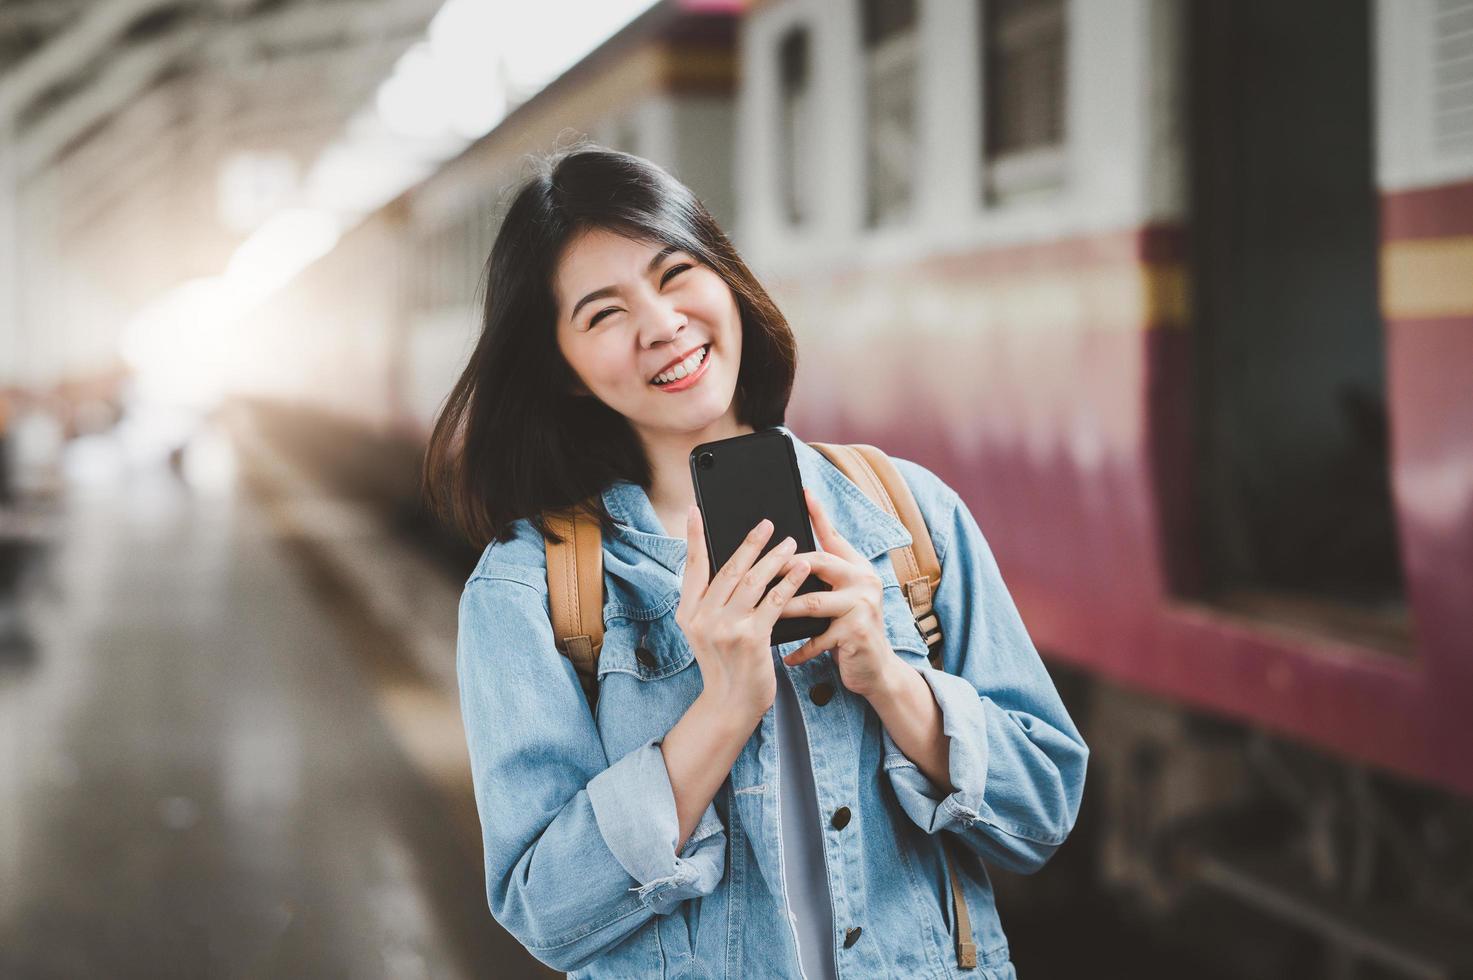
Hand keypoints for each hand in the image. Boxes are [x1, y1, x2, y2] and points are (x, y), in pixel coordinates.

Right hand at [676, 505, 811, 720]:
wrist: (731, 704)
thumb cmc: (724, 665)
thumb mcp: (705, 633)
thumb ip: (711, 603)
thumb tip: (730, 567)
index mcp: (689, 613)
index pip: (692, 566)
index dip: (694, 536)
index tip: (695, 511)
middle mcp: (703, 617)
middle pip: (729, 569)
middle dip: (750, 542)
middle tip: (767, 524)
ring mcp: (726, 627)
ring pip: (754, 581)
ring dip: (775, 558)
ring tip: (791, 543)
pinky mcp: (752, 637)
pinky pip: (775, 601)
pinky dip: (789, 581)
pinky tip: (801, 569)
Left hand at [779, 487, 904, 699]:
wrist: (876, 669)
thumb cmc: (848, 630)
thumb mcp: (839, 598)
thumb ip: (821, 577)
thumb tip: (786, 556)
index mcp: (857, 567)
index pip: (833, 536)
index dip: (819, 514)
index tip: (804, 492)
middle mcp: (864, 580)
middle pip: (820, 562)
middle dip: (784, 566)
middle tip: (756, 570)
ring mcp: (863, 606)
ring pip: (812, 601)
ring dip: (782, 607)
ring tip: (759, 612)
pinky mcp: (857, 633)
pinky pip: (818, 638)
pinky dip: (798, 649)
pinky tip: (782, 656)